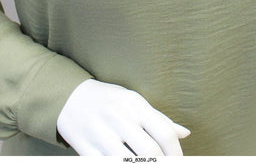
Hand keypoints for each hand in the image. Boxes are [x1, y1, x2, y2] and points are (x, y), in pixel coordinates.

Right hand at [56, 79, 190, 155]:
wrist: (70, 98)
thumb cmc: (109, 101)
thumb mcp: (133, 102)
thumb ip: (158, 119)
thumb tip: (185, 133)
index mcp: (133, 103)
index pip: (164, 132)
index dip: (176, 153)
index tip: (178, 161)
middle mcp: (118, 117)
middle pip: (149, 152)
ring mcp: (101, 133)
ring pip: (129, 162)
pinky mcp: (86, 148)